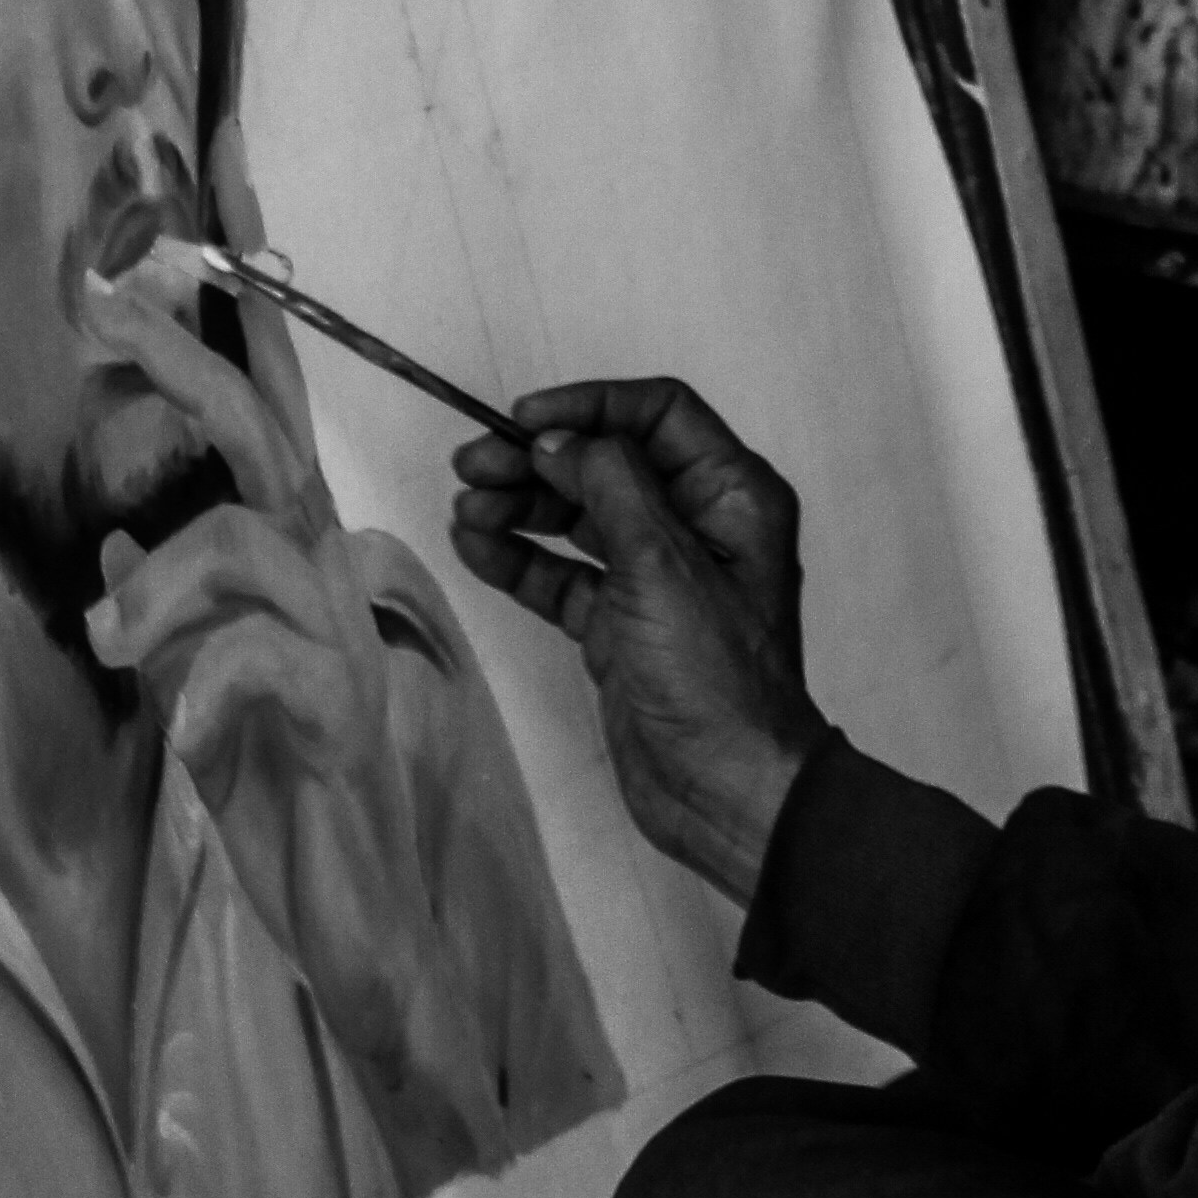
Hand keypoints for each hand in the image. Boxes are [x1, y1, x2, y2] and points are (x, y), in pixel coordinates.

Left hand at [80, 139, 485, 1136]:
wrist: (401, 971)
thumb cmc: (310, 847)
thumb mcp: (214, 724)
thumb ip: (180, 631)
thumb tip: (117, 550)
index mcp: (302, 586)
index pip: (262, 436)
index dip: (219, 339)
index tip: (158, 243)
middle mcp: (335, 599)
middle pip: (266, 445)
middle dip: (186, 365)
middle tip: (101, 311)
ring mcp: (352, 657)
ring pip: (254, 546)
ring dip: (162, 582)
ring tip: (107, 645)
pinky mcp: (346, 731)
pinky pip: (266, 663)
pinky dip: (204, 676)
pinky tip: (173, 719)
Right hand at [450, 376, 821, 905]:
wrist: (725, 791)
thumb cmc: (712, 674)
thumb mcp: (663, 566)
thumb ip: (610, 487)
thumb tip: (559, 438)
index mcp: (732, 496)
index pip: (659, 414)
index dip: (591, 406)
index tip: (525, 420)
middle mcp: (695, 526)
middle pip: (607, 464)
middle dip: (539, 460)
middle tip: (470, 466)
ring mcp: (654, 579)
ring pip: (578, 518)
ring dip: (520, 507)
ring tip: (465, 509)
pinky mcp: (618, 627)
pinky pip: (562, 576)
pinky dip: (519, 559)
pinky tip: (474, 545)